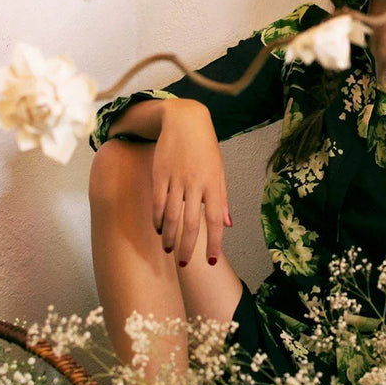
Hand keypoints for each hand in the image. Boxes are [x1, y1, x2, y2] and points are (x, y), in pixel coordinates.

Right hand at [150, 99, 232, 266]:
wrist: (185, 120)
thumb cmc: (205, 148)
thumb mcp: (219, 170)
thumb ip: (222, 199)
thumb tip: (227, 226)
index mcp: (213, 184)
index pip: (214, 220)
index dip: (213, 243)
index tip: (210, 261)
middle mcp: (195, 183)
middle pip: (190, 223)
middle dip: (187, 247)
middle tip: (184, 264)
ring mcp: (176, 179)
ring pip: (171, 215)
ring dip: (169, 236)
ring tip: (168, 249)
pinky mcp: (160, 174)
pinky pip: (158, 202)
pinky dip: (158, 218)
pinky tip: (159, 228)